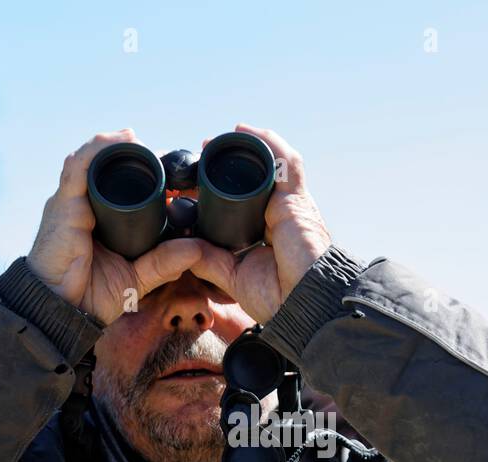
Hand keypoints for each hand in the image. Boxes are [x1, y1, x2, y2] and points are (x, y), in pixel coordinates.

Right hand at [27, 130, 204, 324]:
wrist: (61, 309)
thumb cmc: (91, 294)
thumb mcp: (136, 277)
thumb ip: (164, 263)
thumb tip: (197, 249)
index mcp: (97, 217)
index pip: (118, 185)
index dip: (142, 173)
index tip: (170, 174)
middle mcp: (82, 204)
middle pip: (105, 167)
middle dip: (130, 154)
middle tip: (161, 154)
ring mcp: (71, 201)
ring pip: (92, 160)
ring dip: (115, 146)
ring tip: (137, 139)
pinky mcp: (63, 204)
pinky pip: (78, 166)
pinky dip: (98, 149)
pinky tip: (118, 140)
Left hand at [188, 124, 331, 323]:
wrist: (305, 304)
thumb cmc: (278, 297)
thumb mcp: (233, 276)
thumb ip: (210, 260)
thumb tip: (183, 246)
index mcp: (268, 230)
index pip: (245, 199)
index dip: (223, 186)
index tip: (196, 180)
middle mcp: (280, 213)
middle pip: (256, 177)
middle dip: (232, 160)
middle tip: (204, 150)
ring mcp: (290, 204)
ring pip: (271, 163)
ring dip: (248, 146)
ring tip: (223, 136)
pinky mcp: (297, 201)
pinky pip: (286, 163)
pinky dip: (268, 143)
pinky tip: (246, 131)